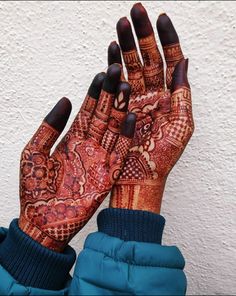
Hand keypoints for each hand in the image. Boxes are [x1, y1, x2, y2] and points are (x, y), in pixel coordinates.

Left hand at [19, 64, 135, 251]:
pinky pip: (120, 152)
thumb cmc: (35, 189)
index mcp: (72, 139)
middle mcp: (89, 145)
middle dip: (109, 93)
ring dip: (120, 109)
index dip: (94, 92)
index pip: (86, 110)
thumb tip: (65, 99)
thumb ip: (50, 126)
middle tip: (117, 70)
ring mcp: (100, 158)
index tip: (101, 73)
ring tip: (127, 87)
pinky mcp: (108, 174)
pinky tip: (131, 118)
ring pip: (112, 128)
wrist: (43, 221)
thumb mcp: (34, 151)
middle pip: (102, 114)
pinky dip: (126, 136)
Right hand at [108, 3, 193, 213]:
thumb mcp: (183, 125)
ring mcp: (135, 101)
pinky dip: (113, 68)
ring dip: (125, 47)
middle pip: (149, 58)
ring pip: (131, 68)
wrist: (140, 177)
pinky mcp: (119, 109)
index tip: (161, 18)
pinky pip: (117, 85)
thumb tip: (185, 63)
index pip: (171, 61)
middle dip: (143, 35)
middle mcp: (153, 95)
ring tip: (120, 26)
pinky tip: (110, 53)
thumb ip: (183, 93)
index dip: (167, 39)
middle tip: (135, 12)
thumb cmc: (162, 156)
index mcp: (171, 98)